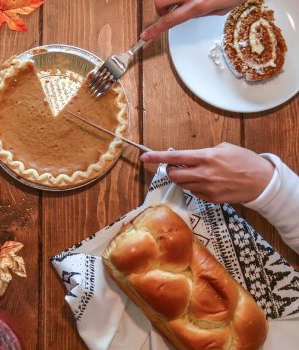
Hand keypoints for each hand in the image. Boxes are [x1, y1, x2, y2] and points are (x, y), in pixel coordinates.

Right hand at [140, 0, 245, 39]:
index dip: (155, 29)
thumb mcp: (222, 9)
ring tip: (184, 1)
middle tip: (170, 10)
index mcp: (198, 5)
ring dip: (171, 0)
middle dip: (161, 8)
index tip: (144, 36)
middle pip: (160, 2)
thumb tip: (191, 12)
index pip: (169, 20)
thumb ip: (202, 12)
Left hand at [140, 143, 273, 202]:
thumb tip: (190, 158)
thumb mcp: (224, 148)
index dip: (157, 157)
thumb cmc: (244, 161)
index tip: (144, 158)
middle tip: (177, 167)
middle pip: (174, 175)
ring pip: (182, 185)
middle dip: (171, 171)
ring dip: (184, 179)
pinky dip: (194, 187)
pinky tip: (207, 182)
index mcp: (206, 157)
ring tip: (197, 173)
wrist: (261, 182)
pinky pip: (193, 192)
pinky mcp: (210, 199)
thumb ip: (204, 152)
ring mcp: (206, 188)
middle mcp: (203, 173)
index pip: (175, 157)